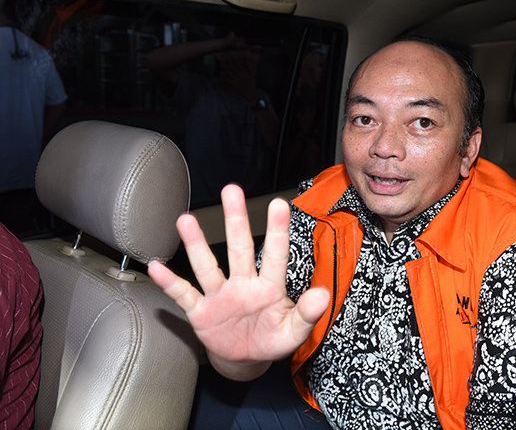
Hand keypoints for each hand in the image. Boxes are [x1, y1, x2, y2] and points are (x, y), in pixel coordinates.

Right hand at [148, 184, 329, 379]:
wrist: (246, 359)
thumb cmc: (272, 339)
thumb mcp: (294, 331)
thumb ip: (307, 314)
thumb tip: (324, 294)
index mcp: (269, 287)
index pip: (276, 255)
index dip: (277, 231)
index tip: (279, 204)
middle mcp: (243, 284)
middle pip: (240, 248)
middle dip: (236, 220)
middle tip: (231, 190)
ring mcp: (220, 296)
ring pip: (208, 266)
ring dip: (197, 244)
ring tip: (186, 220)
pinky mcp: (201, 312)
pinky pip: (184, 295)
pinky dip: (170, 283)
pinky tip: (158, 267)